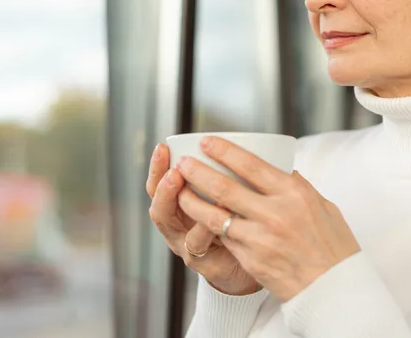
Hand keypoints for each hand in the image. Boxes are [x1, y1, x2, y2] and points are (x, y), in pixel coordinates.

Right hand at [146, 143, 258, 295]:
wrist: (253, 266)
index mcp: (179, 208)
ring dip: (177, 203)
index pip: (159, 184)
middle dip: (162, 186)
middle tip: (173, 171)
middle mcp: (177, 227)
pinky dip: (205, 228)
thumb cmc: (239, 227)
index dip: (157, 167)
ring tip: (182, 184)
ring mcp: (186, 246)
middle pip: (158, 206)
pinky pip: (198, 244)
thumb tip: (235, 143)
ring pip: (171, 225)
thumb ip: (225, 177)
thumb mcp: (228, 198)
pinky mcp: (203, 263)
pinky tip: (218, 213)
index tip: (163, 147)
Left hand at [176, 136, 360, 301]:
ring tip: (178, 190)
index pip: (250, 164)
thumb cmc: (333, 246)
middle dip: (198, 171)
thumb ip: (298, 186)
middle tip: (183, 162)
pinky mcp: (251, 259)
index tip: (206, 142)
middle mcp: (275, 213)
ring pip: (214, 215)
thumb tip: (281, 169)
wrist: (334, 289)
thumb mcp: (323, 206)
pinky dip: (207, 226)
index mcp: (293, 193)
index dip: (223, 151)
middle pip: (224, 187)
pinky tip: (196, 218)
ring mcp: (260, 238)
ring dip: (191, 201)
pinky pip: (223, 237)